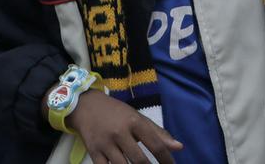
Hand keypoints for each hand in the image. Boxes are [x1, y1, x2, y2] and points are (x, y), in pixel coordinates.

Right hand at [68, 90, 182, 163]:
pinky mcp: (93, 152)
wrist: (85, 106)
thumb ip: (158, 133)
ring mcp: (105, 144)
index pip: (155, 144)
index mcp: (134, 122)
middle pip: (139, 160)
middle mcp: (120, 132)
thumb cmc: (116, 113)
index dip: (166, 160)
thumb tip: (179, 147)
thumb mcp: (137, 117)